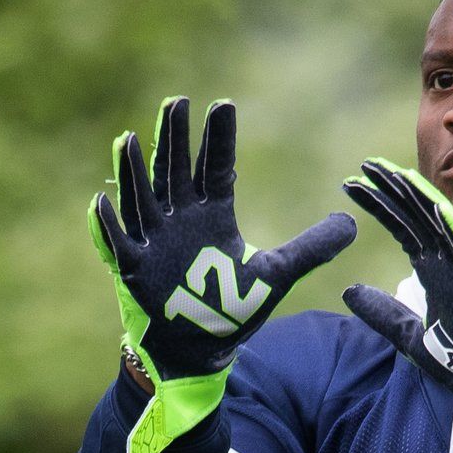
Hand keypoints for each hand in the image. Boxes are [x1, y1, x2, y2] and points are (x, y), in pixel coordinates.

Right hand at [89, 97, 355, 452]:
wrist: (202, 350)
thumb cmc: (232, 309)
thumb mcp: (277, 273)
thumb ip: (312, 247)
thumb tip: (352, 224)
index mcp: (212, 215)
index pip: (215, 168)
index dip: (218, 138)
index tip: (223, 105)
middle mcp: (180, 220)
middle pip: (174, 171)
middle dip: (173, 139)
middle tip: (176, 102)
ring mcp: (155, 243)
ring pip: (142, 199)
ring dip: (133, 171)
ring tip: (127, 139)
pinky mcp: (135, 270)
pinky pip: (118, 243)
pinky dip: (106, 224)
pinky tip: (100, 199)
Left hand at [339, 158, 452, 452]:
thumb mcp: (407, 335)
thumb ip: (381, 312)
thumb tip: (349, 292)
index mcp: (434, 271)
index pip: (402, 228)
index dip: (380, 205)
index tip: (353, 185)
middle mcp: (449, 263)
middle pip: (416, 216)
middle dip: (392, 189)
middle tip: (365, 166)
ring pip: (437, 222)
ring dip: (414, 196)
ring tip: (387, 173)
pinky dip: (448, 222)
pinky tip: (428, 200)